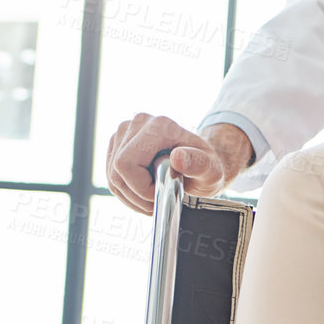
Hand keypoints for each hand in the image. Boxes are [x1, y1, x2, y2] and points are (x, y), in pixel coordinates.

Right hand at [106, 114, 249, 213]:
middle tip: (158, 200)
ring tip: (154, 196)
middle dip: (136, 194)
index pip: (127, 164)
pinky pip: (111, 175)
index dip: (140, 188)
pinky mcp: (118, 143)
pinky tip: (144, 192)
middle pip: (116, 171)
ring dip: (131, 196)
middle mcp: (138, 123)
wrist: (200, 161)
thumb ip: (199, 164)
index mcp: (160, 126)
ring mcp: (125, 132)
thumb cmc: (206, 167)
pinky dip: (127, 191)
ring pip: (112, 176)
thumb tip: (177, 158)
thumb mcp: (211, 170)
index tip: (161, 193)